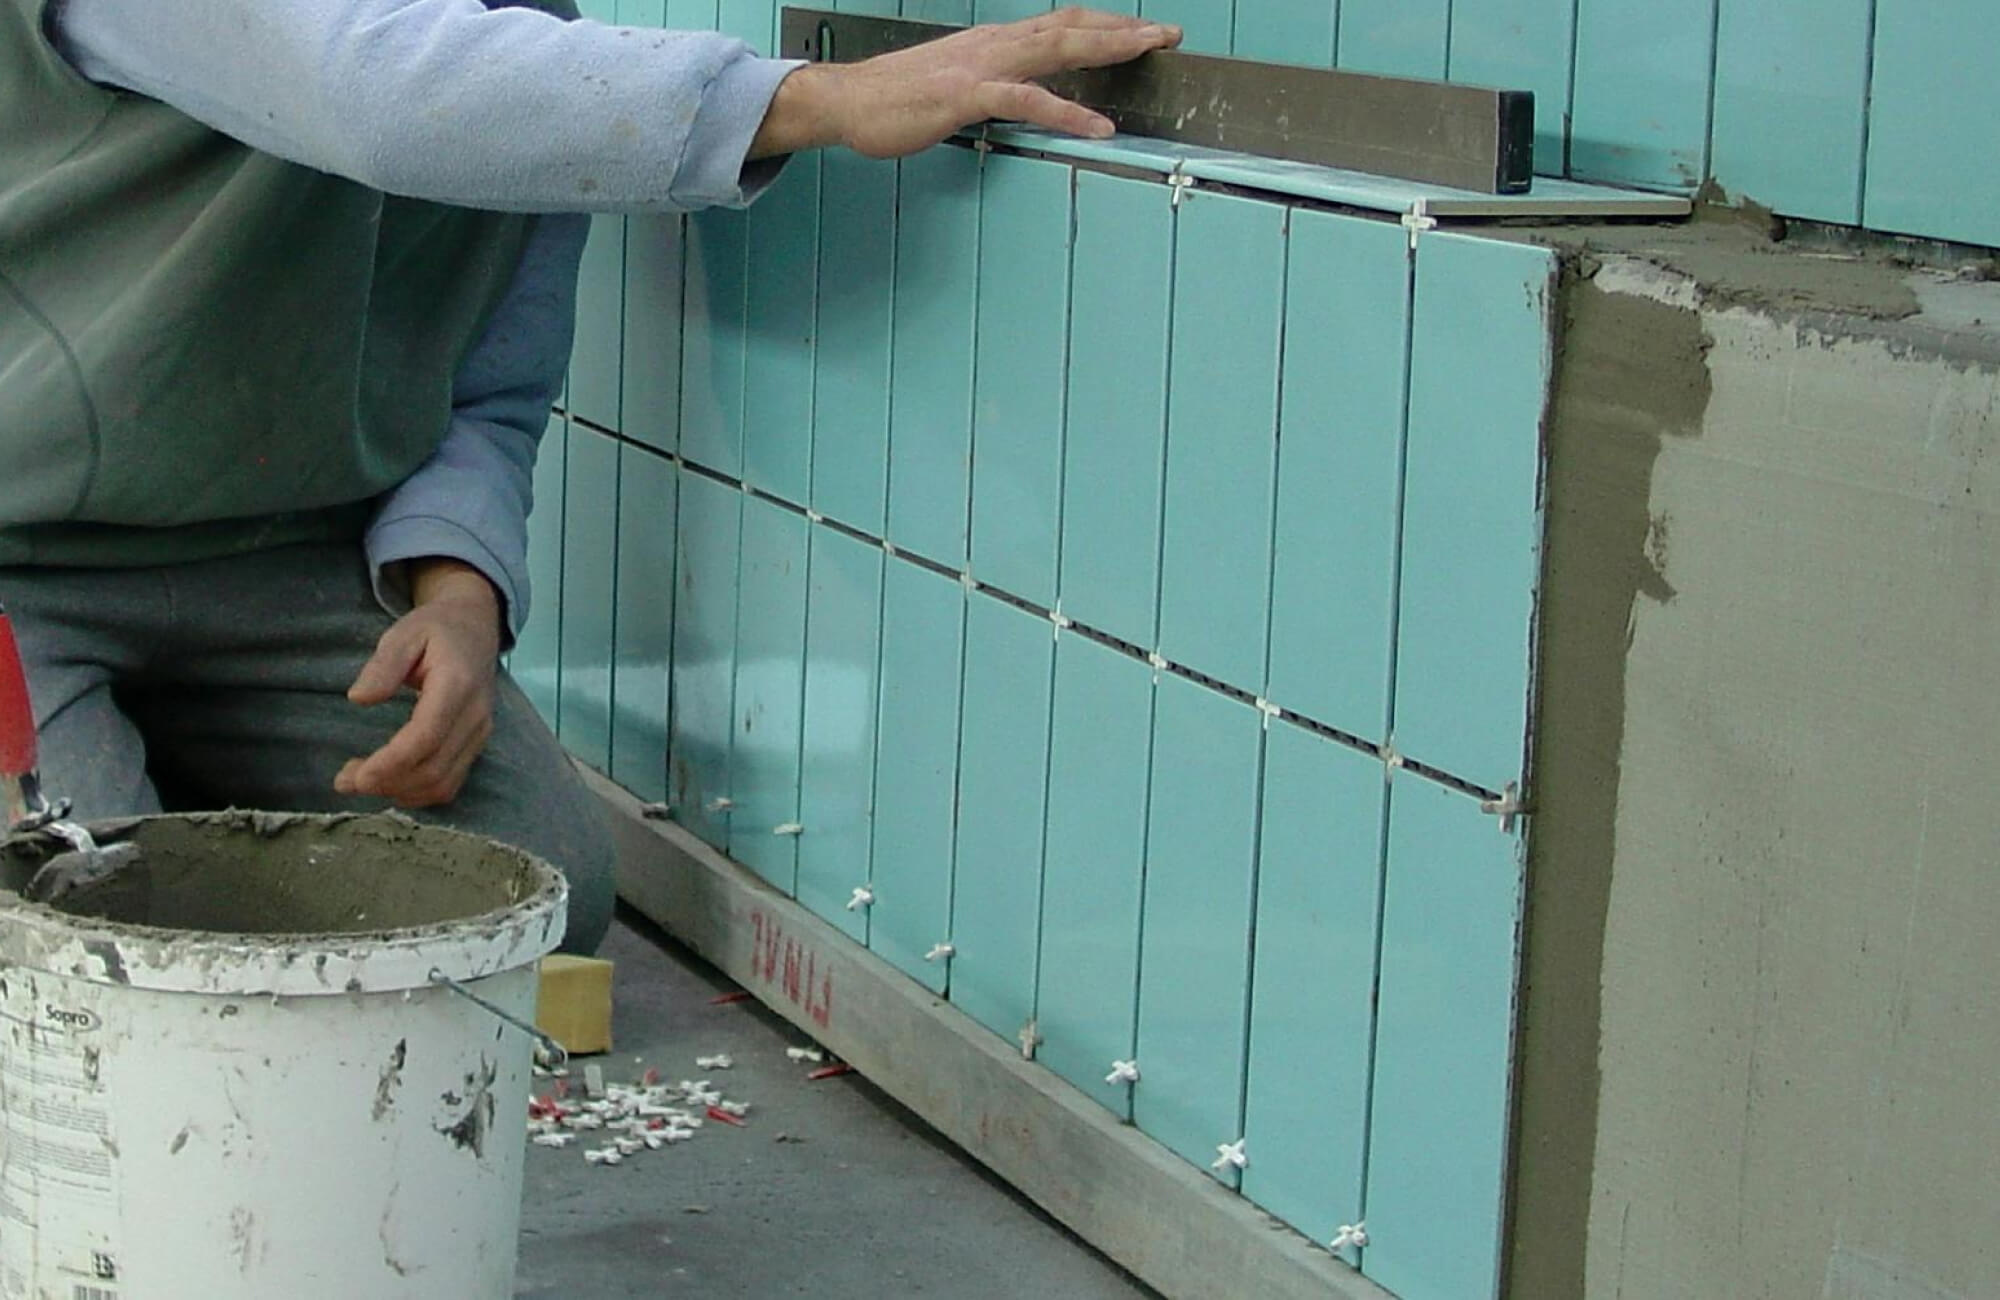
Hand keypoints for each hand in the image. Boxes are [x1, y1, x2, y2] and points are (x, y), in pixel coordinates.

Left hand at [336, 558, 502, 809]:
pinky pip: (450, 783)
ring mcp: (480, 733)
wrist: (475, 628)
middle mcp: (475, 716)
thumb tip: (358, 699)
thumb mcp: (404, 633)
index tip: (355, 776)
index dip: (391, 763)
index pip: (426, 737)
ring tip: (360, 781)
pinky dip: (417, 792)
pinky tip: (389, 782)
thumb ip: (383, 665)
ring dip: (399, 792)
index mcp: (457, 685)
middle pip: (434, 768)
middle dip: (387, 783)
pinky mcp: (476, 745)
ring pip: (443, 783)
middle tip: (344, 781)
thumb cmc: (435, 629)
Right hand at [750, 8, 1181, 160]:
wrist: (846, 100)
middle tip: (1167, 35)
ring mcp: (983, 65)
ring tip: (1148, 53)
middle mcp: (994, 43)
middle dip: (1123, 29)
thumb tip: (1021, 96)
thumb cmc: (894, 98)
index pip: (1059, 24)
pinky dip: (1069, 113)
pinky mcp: (968, 94)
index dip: (1104, 25)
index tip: (1141, 31)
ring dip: (1108, 48)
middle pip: (1070, 26)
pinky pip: (1029, 100)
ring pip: (1058, 48)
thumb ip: (992, 86)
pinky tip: (1098, 126)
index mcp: (993, 42)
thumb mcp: (954, 85)